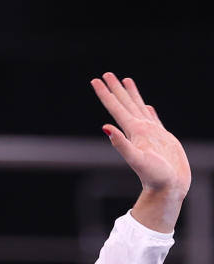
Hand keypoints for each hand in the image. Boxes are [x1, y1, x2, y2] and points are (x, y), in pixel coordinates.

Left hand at [91, 73, 189, 231]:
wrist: (168, 189)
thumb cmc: (154, 177)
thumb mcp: (136, 158)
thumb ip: (121, 144)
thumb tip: (105, 127)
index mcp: (133, 132)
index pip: (116, 108)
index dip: (106, 94)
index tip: (95, 80)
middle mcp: (139, 131)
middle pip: (124, 104)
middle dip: (115, 89)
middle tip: (106, 73)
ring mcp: (150, 134)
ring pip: (138, 108)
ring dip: (131, 95)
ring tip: (125, 80)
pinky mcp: (161, 139)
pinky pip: (153, 119)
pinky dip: (147, 110)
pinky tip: (146, 107)